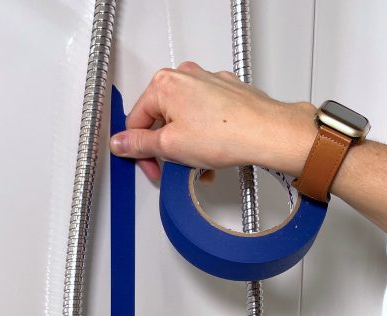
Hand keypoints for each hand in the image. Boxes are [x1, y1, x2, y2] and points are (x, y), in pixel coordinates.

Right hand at [109, 62, 315, 182]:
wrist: (265, 133)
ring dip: (186, 147)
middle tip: (174, 168)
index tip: (150, 167)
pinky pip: (204, 118)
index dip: (140, 151)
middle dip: (166, 149)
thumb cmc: (225, 133)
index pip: (136, 120)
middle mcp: (185, 75)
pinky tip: (212, 155)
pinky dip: (204, 138)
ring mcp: (207, 82)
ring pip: (184, 120)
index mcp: (164, 84)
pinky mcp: (226, 93)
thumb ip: (139, 145)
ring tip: (198, 165)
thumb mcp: (170, 146)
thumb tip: (121, 143)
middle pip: (161, 119)